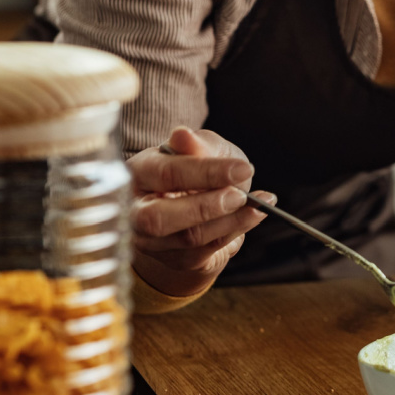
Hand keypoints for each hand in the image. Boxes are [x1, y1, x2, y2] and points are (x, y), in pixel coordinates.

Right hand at [127, 127, 275, 296]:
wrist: (197, 201)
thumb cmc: (196, 168)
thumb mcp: (202, 147)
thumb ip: (196, 144)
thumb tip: (183, 135)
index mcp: (137, 173)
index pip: (166, 174)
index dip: (205, 172)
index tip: (242, 169)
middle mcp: (135, 210)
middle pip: (159, 218)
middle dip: (205, 207)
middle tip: (240, 196)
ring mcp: (150, 240)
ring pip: (187, 237)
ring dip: (230, 221)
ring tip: (258, 204)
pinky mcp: (173, 258)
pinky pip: (205, 250)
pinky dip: (235, 231)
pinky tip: (253, 216)